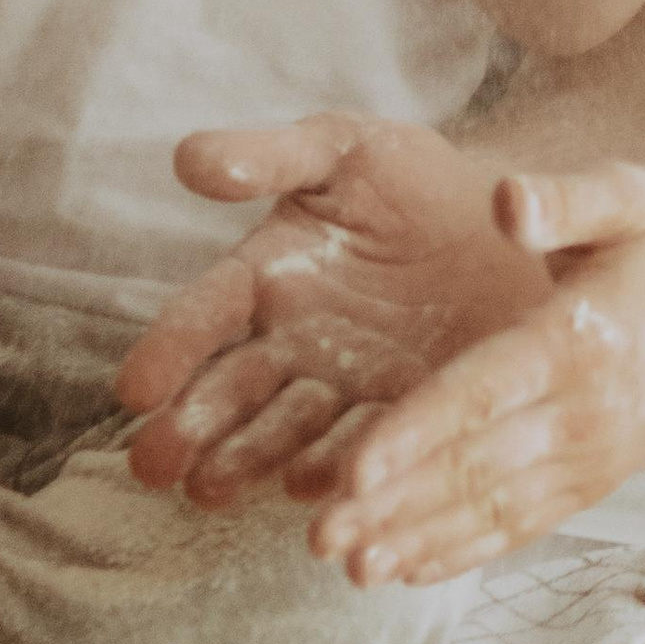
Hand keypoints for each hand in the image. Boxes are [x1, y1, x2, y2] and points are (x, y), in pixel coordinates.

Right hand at [117, 115, 548, 504]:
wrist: (510, 224)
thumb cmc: (411, 179)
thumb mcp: (340, 150)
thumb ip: (269, 157)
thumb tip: (188, 159)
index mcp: (266, 277)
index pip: (207, 313)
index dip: (171, 348)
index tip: (134, 389)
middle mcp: (295, 344)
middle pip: (233, 389)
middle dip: (191, 426)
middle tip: (151, 466)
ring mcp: (348, 388)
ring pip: (286, 430)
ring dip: (245, 462)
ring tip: (207, 491)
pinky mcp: (406, 419)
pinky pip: (369, 448)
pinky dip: (338, 472)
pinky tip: (312, 493)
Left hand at [307, 159, 644, 581]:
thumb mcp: (631, 196)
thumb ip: (564, 198)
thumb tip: (505, 201)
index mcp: (576, 341)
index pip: (482, 394)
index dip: (415, 434)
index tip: (353, 469)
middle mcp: (582, 414)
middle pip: (474, 468)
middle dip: (394, 508)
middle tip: (319, 538)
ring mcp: (590, 458)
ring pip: (492, 511)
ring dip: (418, 543)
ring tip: (349, 568)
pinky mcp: (594, 482)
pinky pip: (523, 526)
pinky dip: (464, 553)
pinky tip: (406, 572)